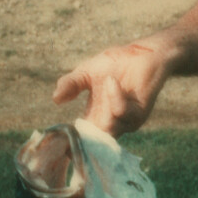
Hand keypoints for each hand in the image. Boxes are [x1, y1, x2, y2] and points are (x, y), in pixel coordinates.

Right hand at [52, 39, 170, 136]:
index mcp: (96, 117)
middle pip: (95, 143)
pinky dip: (114, 96)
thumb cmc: (116, 63)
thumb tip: (55, 99)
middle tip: (74, 130)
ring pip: (108, 128)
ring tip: (107, 80)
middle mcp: (111, 123)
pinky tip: (112, 81)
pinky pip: (121, 112)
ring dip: (103, 106)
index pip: (83, 138)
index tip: (58, 143)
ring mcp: (125, 120)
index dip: (71, 142)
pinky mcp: (139, 113)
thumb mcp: (85, 73)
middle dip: (85, 138)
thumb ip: (70, 85)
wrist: (142, 53)